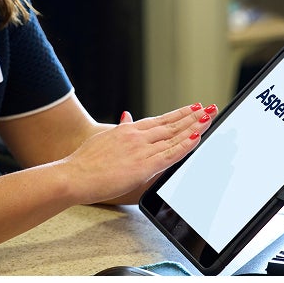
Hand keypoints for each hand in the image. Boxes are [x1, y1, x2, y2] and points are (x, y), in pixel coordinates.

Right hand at [61, 103, 217, 205]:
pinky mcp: (143, 166)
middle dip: (192, 117)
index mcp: (128, 130)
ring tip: (208, 119)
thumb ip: (119, 128)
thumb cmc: (85, 161)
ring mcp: (141, 150)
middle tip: (209, 109)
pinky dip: (185, 145)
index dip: (178, 114)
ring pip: (173, 136)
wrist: (75, 174)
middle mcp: (137, 136)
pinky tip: (196, 138)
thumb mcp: (104, 138)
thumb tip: (127, 116)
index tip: (192, 108)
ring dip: (193, 127)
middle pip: (171, 125)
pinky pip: (170, 155)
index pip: (160, 120)